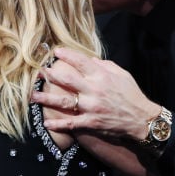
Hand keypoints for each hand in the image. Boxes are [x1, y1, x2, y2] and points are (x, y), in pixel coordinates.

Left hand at [30, 47, 158, 140]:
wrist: (142, 119)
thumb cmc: (132, 95)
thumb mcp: (122, 75)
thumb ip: (105, 66)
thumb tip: (90, 60)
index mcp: (101, 76)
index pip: (80, 61)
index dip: (66, 55)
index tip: (56, 51)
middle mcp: (94, 90)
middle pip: (66, 80)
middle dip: (50, 75)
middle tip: (38, 72)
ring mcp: (91, 108)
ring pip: (63, 102)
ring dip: (46, 99)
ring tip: (33, 96)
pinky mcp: (91, 123)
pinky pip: (71, 123)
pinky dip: (58, 124)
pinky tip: (46, 123)